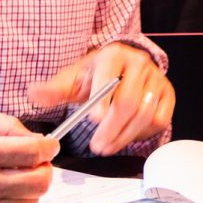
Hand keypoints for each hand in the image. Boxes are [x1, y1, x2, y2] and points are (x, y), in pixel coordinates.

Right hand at [0, 105, 56, 202]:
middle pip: (41, 181)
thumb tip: (34, 137)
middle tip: (35, 160)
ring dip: (30, 186)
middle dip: (44, 167)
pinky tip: (0, 188)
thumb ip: (6, 124)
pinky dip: (14, 201)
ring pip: (31, 201)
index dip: (49, 146)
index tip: (49, 145)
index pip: (35, 152)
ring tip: (13, 174)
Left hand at [29, 42, 175, 154]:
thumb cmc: (96, 75)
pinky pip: (158, 120)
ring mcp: (157, 80)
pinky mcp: (168, 95)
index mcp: (114, 55)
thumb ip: (55, 89)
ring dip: (124, 136)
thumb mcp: (74, 78)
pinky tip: (125, 137)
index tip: (93, 119)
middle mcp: (140, 64)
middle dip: (111, 128)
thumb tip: (34, 94)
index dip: (102, 99)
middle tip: (96, 146)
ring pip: (144, 114)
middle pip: (129, 101)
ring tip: (106, 148)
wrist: (123, 67)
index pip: (110, 77)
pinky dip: (142, 133)